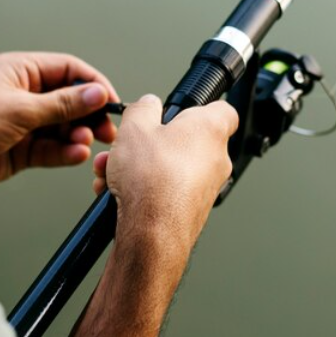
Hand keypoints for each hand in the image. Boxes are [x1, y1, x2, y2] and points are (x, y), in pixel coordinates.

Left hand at [0, 52, 119, 196]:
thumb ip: (63, 104)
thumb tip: (97, 93)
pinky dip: (65, 152)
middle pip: (70, 100)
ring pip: (64, 127)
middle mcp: (26, 94)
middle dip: (89, 114)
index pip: (69, 70)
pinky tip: (75, 155)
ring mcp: (25, 122)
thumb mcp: (21, 110)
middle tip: (105, 130)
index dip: (93, 84)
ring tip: (85, 143)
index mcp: (22, 71)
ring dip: (78, 135)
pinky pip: (52, 148)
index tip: (110, 101)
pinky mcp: (23, 149)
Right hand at [92, 95, 237, 267]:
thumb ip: (143, 108)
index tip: (181, 109)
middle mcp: (215, 159)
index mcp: (210, 130)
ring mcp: (205, 187)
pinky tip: (117, 193)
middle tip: (129, 145)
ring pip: (169, 168)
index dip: (200, 107)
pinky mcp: (191, 210)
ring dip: (139, 167)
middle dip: (150, 142)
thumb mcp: (135, 126)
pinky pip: (165, 191)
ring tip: (113, 171)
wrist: (152, 232)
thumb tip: (147, 104)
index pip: (223, 109)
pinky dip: (143, 189)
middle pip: (184, 141)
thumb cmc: (153, 180)